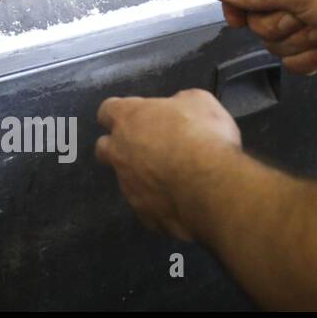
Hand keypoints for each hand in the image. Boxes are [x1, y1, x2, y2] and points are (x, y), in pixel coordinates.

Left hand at [96, 89, 241, 240]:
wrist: (212, 188)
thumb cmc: (203, 136)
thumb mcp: (200, 102)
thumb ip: (180, 103)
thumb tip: (177, 108)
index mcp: (128, 119)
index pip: (107, 111)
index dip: (119, 113)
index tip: (133, 117)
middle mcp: (119, 152)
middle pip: (104, 148)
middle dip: (118, 148)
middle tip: (146, 149)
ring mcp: (128, 186)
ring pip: (125, 180)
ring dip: (142, 178)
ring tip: (172, 180)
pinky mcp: (143, 215)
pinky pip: (147, 208)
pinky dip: (160, 204)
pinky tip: (181, 204)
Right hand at [213, 0, 316, 72]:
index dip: (237, 6)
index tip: (238, 21)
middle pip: (257, 23)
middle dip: (282, 27)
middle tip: (306, 18)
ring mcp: (302, 25)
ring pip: (274, 45)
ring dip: (302, 43)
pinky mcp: (313, 48)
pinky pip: (292, 62)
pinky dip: (312, 60)